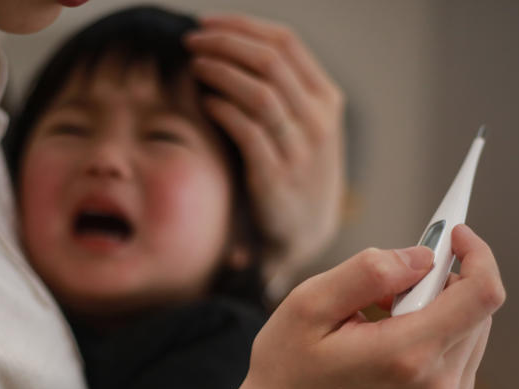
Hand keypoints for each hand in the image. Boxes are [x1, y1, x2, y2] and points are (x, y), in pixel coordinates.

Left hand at [183, 14, 346, 293]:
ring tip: (193, 65)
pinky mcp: (275, 178)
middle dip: (225, 43)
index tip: (207, 24)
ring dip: (221, 72)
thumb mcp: (303, 125)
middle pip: (270, 61)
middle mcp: (318, 121)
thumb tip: (233, 44)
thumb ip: (281, 89)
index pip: (286, 43)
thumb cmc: (295, 171)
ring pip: (260, 92)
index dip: (242, 26)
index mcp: (327, 100)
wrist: (305, 234)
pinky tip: (203, 101)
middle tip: (191, 41)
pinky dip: (222, 109)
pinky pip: (247, 132)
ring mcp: (300, 151)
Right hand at [220, 226, 505, 388]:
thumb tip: (422, 257)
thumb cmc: (286, 374)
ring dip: (438, 312)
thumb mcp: (308, 306)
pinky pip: (460, 362)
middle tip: (389, 286)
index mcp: (407, 355)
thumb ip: (369, 272)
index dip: (476, 254)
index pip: (482, 293)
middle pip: (478, 311)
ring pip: (472, 335)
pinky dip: (436, 341)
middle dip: (443, 283)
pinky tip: (390, 349)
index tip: (454, 234)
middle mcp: (438, 388)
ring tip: (382, 320)